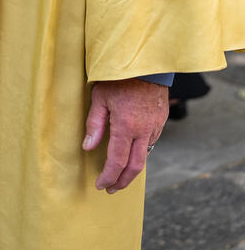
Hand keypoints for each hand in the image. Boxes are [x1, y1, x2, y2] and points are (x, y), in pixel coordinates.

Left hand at [82, 78, 167, 192]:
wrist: (146, 61)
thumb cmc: (118, 76)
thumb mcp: (100, 97)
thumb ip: (94, 123)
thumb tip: (88, 147)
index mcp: (126, 126)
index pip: (117, 162)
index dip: (108, 177)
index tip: (101, 185)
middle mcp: (144, 130)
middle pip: (135, 167)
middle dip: (122, 181)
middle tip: (111, 188)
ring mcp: (155, 126)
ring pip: (145, 155)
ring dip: (132, 168)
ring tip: (119, 173)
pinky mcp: (162, 119)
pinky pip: (152, 141)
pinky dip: (141, 151)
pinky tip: (132, 151)